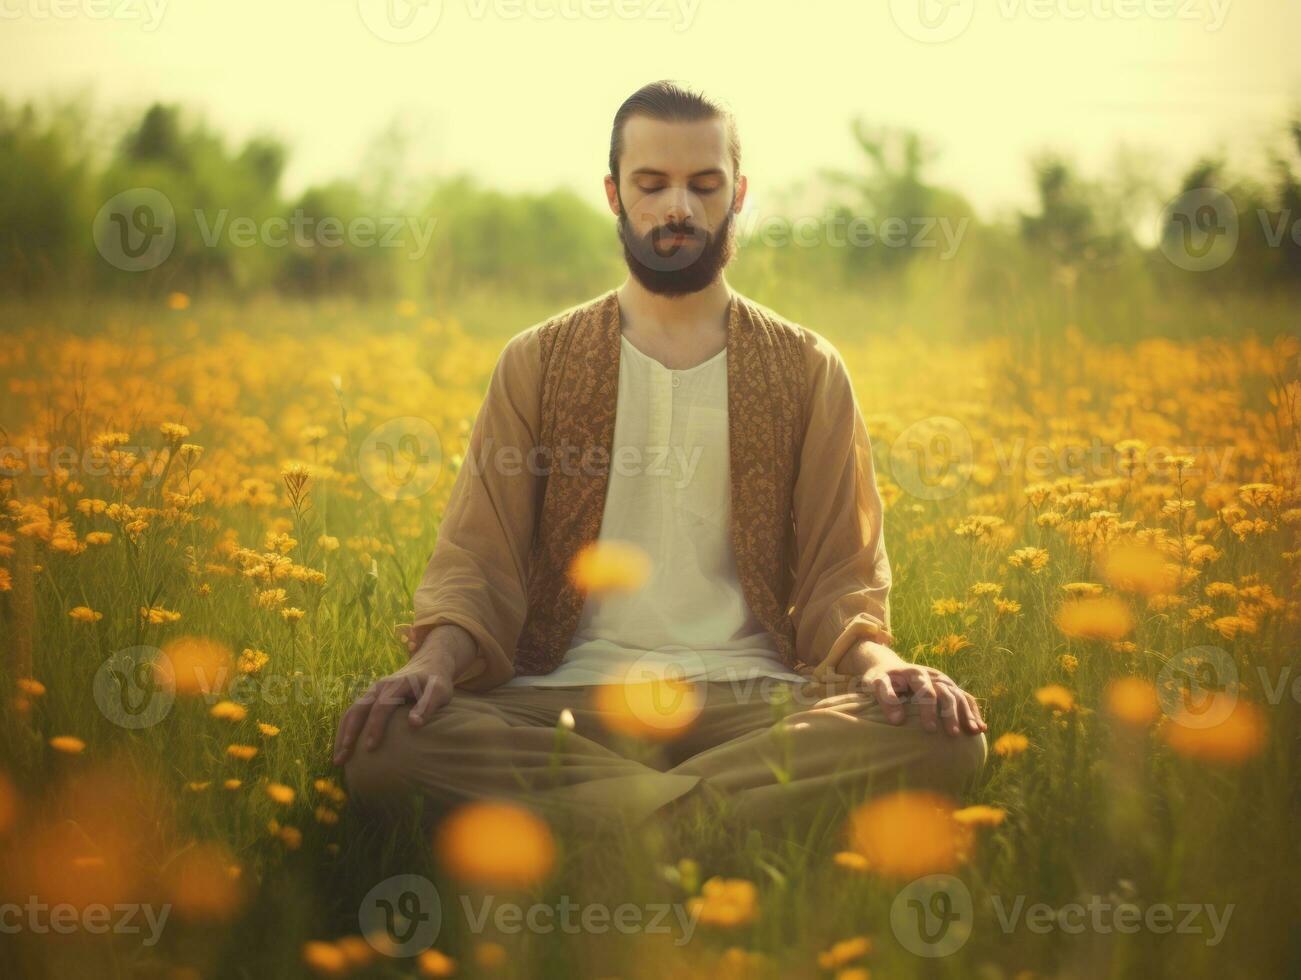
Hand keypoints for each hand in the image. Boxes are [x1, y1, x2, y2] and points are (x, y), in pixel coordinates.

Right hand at [332, 644, 455, 765]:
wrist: (429, 662)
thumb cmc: (436, 681)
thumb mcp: (439, 691)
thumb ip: (427, 706)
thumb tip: (414, 724)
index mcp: (396, 684)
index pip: (382, 707)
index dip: (375, 727)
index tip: (370, 748)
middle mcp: (380, 686)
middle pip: (358, 709)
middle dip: (348, 734)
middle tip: (342, 759)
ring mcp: (373, 691)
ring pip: (352, 712)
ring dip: (343, 734)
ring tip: (338, 759)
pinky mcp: (371, 697)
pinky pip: (354, 712)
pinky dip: (346, 729)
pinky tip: (345, 747)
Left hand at [843, 641, 987, 735]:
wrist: (890, 668)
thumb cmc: (881, 679)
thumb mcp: (875, 684)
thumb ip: (886, 699)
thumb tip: (897, 722)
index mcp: (914, 673)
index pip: (925, 691)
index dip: (929, 710)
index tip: (930, 729)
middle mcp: (932, 675)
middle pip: (946, 693)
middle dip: (951, 714)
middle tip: (953, 735)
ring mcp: (943, 681)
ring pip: (959, 695)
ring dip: (967, 713)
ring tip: (972, 732)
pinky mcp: (949, 687)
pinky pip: (965, 698)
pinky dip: (973, 712)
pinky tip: (980, 728)